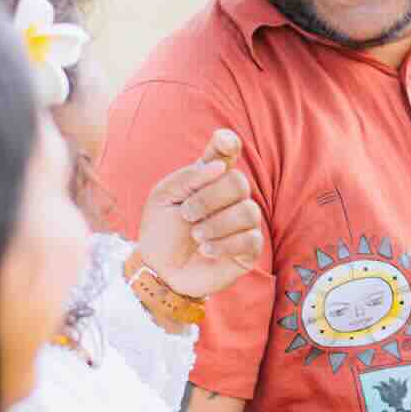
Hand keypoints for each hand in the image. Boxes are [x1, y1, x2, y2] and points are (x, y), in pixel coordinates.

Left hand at [136, 129, 264, 298]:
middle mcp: (231, 196)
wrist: (161, 269)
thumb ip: (189, 177)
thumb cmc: (162, 231)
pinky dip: (224, 244)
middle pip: (239, 182)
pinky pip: (250, 239)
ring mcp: (243, 222)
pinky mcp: (249, 248)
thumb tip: (220, 167)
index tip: (222, 142)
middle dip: (209, 199)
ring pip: (247, 211)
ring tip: (196, 236)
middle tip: (187, 215)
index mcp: (210, 178)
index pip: (227, 152)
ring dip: (215, 224)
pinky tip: (206, 250)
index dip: (228, 143)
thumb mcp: (163, 198)